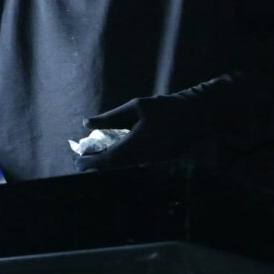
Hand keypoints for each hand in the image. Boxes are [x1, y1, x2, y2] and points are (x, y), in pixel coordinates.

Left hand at [72, 92, 210, 167]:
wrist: (197, 115)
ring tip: (93, 155)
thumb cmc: (166, 108)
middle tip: (80, 160)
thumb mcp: (136, 107)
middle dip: (96, 164)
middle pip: (114, 166)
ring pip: (124, 165)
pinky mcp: (159, 161)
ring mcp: (153, 162)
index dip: (90, 163)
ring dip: (108, 161)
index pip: (108, 160)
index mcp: (137, 144)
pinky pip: (135, 163)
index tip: (76, 163)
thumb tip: (86, 123)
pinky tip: (114, 151)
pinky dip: (121, 159)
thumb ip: (110, 117)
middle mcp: (144, 158)